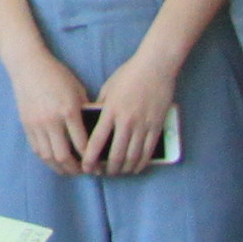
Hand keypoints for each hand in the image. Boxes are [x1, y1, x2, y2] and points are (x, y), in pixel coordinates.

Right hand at [3, 48, 98, 175]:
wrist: (28, 65)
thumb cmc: (57, 75)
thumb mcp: (77, 91)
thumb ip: (85, 113)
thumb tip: (95, 134)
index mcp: (68, 111)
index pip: (81, 145)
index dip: (90, 159)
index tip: (97, 166)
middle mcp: (51, 121)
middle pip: (63, 156)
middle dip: (76, 169)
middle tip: (84, 171)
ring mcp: (36, 124)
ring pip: (48, 156)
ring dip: (60, 167)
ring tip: (70, 170)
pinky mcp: (26, 124)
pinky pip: (37, 149)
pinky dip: (47, 159)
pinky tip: (55, 160)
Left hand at [84, 53, 182, 176]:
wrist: (155, 67)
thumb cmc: (128, 75)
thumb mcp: (108, 88)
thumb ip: (101, 107)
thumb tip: (94, 124)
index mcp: (110, 111)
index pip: (96, 141)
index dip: (89, 158)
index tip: (85, 167)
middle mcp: (126, 121)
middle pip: (115, 154)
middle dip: (108, 169)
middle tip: (102, 173)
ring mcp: (143, 125)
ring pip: (132, 156)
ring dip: (124, 169)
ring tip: (117, 172)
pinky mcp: (156, 127)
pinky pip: (148, 152)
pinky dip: (140, 163)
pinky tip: (135, 168)